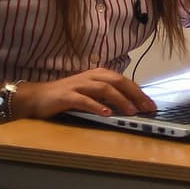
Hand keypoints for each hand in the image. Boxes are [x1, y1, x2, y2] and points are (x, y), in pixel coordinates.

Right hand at [14, 68, 155, 119]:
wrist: (37, 97)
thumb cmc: (67, 96)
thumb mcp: (91, 94)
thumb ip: (108, 96)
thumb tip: (131, 104)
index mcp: (99, 75)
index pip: (124, 81)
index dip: (139, 92)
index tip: (152, 104)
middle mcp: (91, 77)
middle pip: (118, 81)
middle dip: (135, 94)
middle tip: (147, 108)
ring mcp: (78, 85)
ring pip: (104, 89)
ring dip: (120, 100)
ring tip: (132, 111)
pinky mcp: (66, 96)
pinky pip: (84, 100)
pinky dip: (97, 106)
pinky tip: (107, 114)